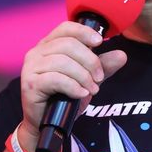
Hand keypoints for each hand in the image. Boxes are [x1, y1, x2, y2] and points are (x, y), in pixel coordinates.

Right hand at [17, 22, 127, 148]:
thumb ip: (102, 66)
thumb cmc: (62, 97)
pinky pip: (56, 79)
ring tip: (91, 89)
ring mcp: (31, 67)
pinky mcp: (30, 84)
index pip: (66, 27)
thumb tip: (121, 55)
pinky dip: (73, 86)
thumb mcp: (86, 79)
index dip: (84, 32)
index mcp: (48, 45)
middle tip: (99, 78)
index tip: (100, 42)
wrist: (45, 123)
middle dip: (90, 61)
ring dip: (83, 76)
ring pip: (63, 62)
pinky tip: (81, 94)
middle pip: (68, 45)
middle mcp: (36, 52)